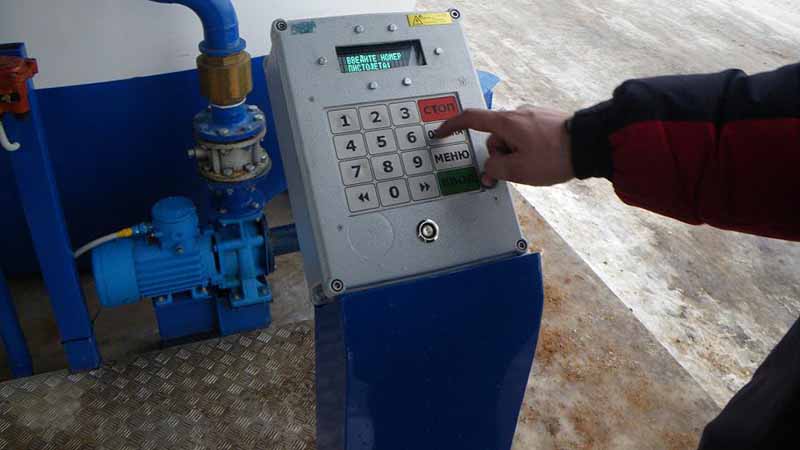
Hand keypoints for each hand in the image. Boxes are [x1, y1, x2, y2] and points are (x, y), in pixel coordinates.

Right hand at [434, 107, 574, 186]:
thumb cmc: (556, 155)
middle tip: (516, 172)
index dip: (451, 126)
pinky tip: (544, 159)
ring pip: (512, 139)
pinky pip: (527, 136)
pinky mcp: (547, 120)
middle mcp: (518, 114)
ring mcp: (533, 115)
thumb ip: (496, 169)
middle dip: (500, 156)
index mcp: (506, 122)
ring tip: (537, 166)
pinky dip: (529, 149)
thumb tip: (490, 168)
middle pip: (495, 137)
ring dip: (517, 154)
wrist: (591, 144)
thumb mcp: (519, 170)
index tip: (441, 132)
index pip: (470, 119)